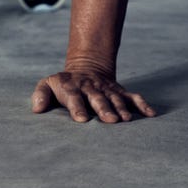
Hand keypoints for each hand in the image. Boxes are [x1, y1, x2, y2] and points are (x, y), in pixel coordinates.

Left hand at [31, 66, 155, 122]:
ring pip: (115, 98)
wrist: (86, 67)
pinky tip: (151, 114)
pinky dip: (142, 104)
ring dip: (121, 108)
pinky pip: (133, 97)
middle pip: (97, 98)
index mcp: (72, 87)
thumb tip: (36, 109)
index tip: (81, 120)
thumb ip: (41, 94)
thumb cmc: (63, 84)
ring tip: (127, 120)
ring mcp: (107, 90)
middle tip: (110, 120)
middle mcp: (91, 88)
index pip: (74, 97)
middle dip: (104, 108)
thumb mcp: (48, 84)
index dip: (77, 107)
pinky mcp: (119, 92)